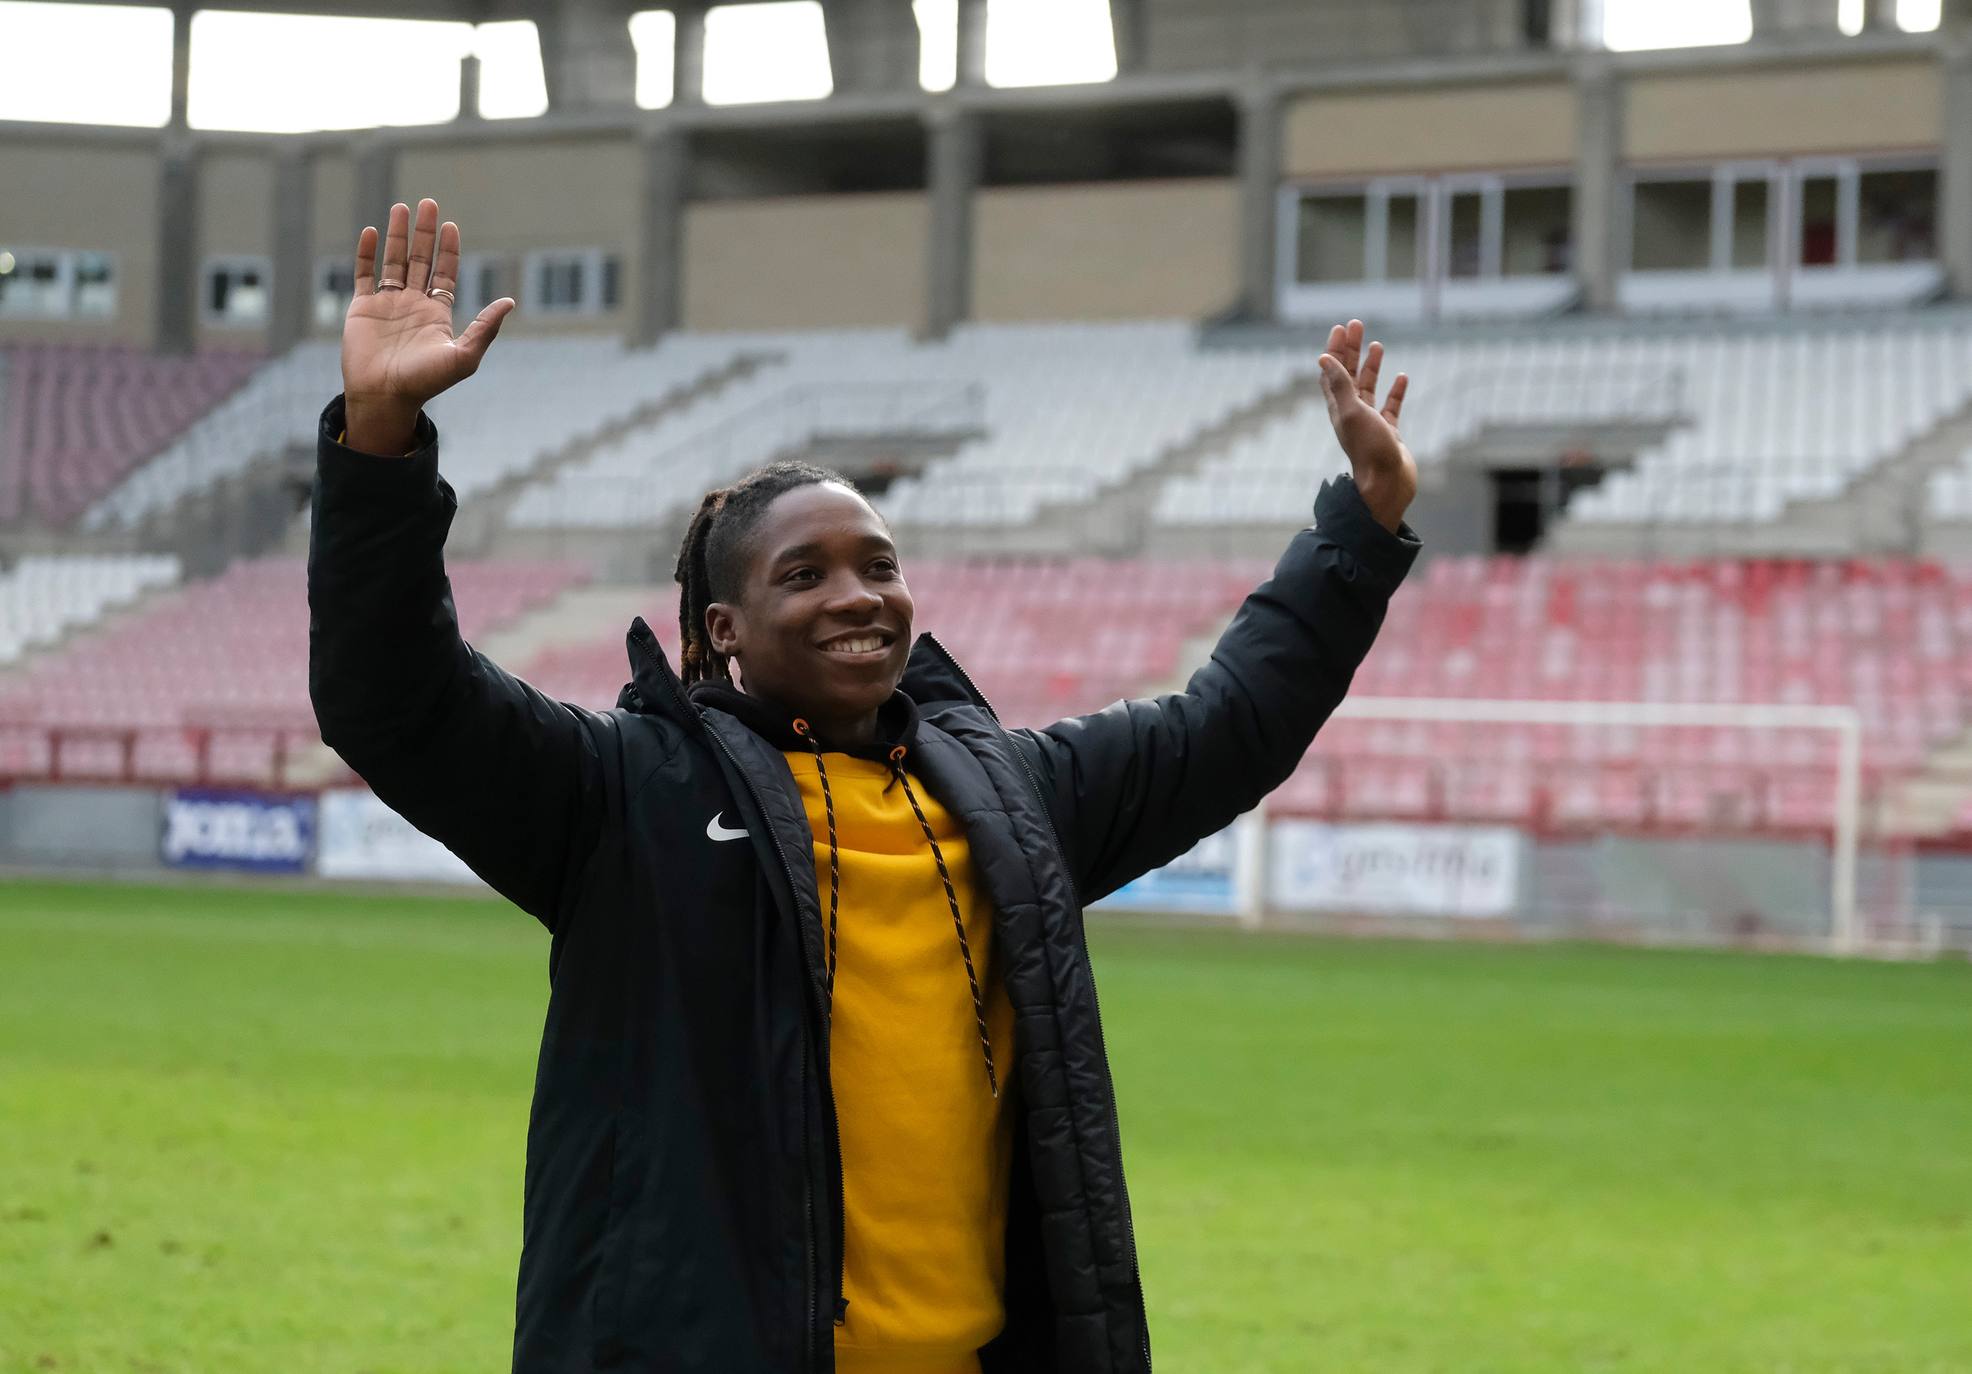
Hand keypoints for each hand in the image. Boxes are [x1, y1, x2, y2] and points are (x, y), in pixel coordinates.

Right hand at [340, 198, 514, 455]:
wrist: (385, 397)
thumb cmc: (426, 382)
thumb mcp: (463, 356)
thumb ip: (485, 328)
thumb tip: (510, 301)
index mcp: (438, 313)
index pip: (445, 273)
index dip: (448, 249)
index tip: (451, 225)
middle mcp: (413, 304)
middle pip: (421, 260)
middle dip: (425, 232)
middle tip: (428, 203)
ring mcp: (387, 304)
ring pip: (393, 261)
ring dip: (397, 235)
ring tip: (400, 207)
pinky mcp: (362, 308)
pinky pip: (364, 275)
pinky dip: (366, 254)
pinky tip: (370, 232)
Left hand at [1317, 319, 1415, 532]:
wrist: (1387, 484)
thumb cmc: (1369, 449)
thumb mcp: (1352, 412)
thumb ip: (1339, 385)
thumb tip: (1321, 358)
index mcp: (1339, 408)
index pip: (1332, 372)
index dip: (1335, 350)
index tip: (1342, 328)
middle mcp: (1352, 414)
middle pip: (1349, 375)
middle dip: (1352, 350)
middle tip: (1358, 325)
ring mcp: (1370, 424)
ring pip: (1368, 388)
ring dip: (1371, 366)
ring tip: (1377, 345)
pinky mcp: (1388, 433)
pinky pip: (1391, 407)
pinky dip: (1395, 391)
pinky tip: (1402, 377)